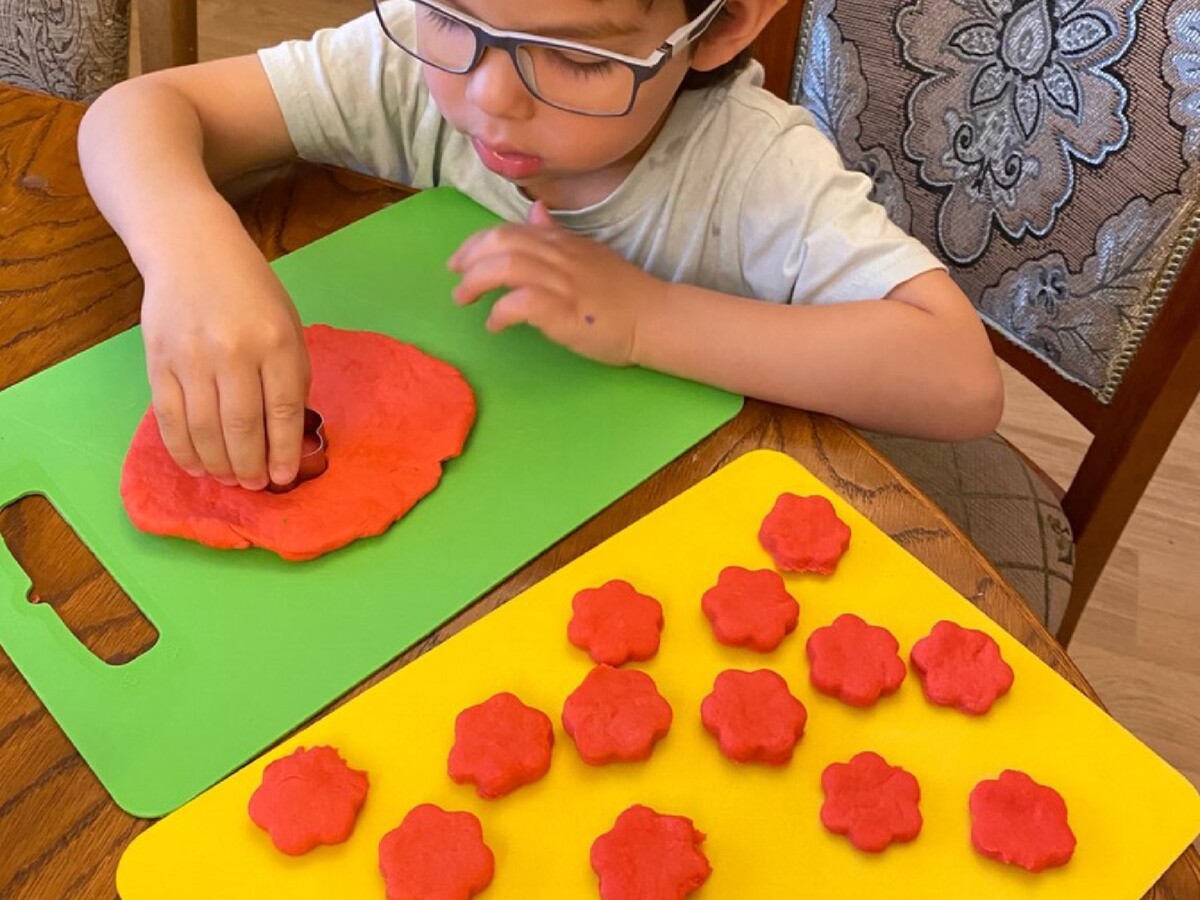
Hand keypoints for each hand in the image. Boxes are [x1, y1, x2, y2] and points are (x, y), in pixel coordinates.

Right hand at [139, 219, 309, 490]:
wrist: (192, 248)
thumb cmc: (251, 291)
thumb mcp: (288, 324)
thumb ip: (289, 375)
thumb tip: (286, 434)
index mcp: (276, 342)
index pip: (282, 411)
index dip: (284, 452)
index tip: (285, 477)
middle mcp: (233, 351)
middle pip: (242, 427)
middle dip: (251, 466)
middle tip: (256, 485)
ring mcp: (191, 357)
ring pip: (204, 429)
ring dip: (219, 465)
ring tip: (230, 479)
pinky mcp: (158, 361)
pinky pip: (169, 418)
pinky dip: (183, 450)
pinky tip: (197, 466)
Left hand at [447, 201, 664, 365]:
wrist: (654, 318)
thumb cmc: (622, 293)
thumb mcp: (588, 253)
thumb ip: (557, 235)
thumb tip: (535, 214)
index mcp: (562, 241)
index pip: (510, 230)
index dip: (477, 242)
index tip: (461, 259)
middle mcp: (559, 255)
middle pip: (501, 241)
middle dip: (469, 257)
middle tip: (455, 278)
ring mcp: (561, 282)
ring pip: (506, 266)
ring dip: (476, 282)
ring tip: (464, 300)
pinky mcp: (564, 310)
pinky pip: (521, 303)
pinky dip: (500, 312)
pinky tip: (495, 324)